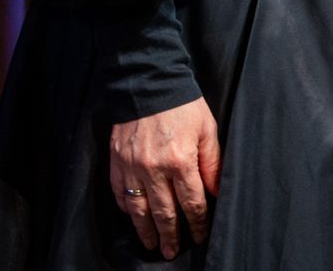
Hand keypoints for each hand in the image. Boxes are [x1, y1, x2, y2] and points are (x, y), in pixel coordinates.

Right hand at [111, 97, 221, 257]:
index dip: (197, 223)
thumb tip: (216, 192)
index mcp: (181, 161)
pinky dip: (126, 208)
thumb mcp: (207, 129)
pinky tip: (133, 217)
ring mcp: (132, 167)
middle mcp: (154, 169)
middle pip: (164, 213)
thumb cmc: (183, 104)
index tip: (200, 234)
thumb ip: (212, 163)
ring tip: (151, 244)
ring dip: (146, 230)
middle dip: (170, 235)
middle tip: (172, 251)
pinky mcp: (116, 161)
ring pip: (139, 209)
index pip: (192, 203)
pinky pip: (119, 193)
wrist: (148, 81)